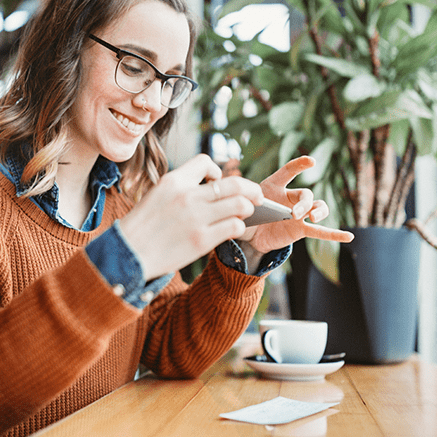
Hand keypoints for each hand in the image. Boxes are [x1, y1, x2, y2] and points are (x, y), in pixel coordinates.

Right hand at [119, 154, 263, 279]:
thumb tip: (213, 186)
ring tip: (246, 213)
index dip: (217, 171)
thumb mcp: (156, 195)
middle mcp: (187, 196)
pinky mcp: (201, 240)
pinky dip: (239, 226)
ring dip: (248, 208)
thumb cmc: (142, 226)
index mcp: (173, 181)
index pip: (206, 162)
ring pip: (240, 204)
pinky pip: (234, 226)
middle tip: (257, 196)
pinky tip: (234, 228)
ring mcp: (196, 218)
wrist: (128, 254)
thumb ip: (183, 188)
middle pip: (234, 183)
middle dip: (251, 189)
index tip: (218, 182)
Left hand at [239, 156, 353, 254]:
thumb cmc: (247, 212)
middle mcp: (290, 198)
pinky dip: (334, 234)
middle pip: (306, 195)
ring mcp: (298, 214)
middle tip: (294, 214)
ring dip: (318, 212)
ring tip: (312, 218)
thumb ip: (246, 203)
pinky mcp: (300, 230)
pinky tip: (349, 237)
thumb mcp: (242, 205)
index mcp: (275, 186)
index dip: (299, 165)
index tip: (311, 162)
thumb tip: (246, 207)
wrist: (249, 233)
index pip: (288, 172)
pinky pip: (320, 232)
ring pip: (317, 208)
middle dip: (304, 203)